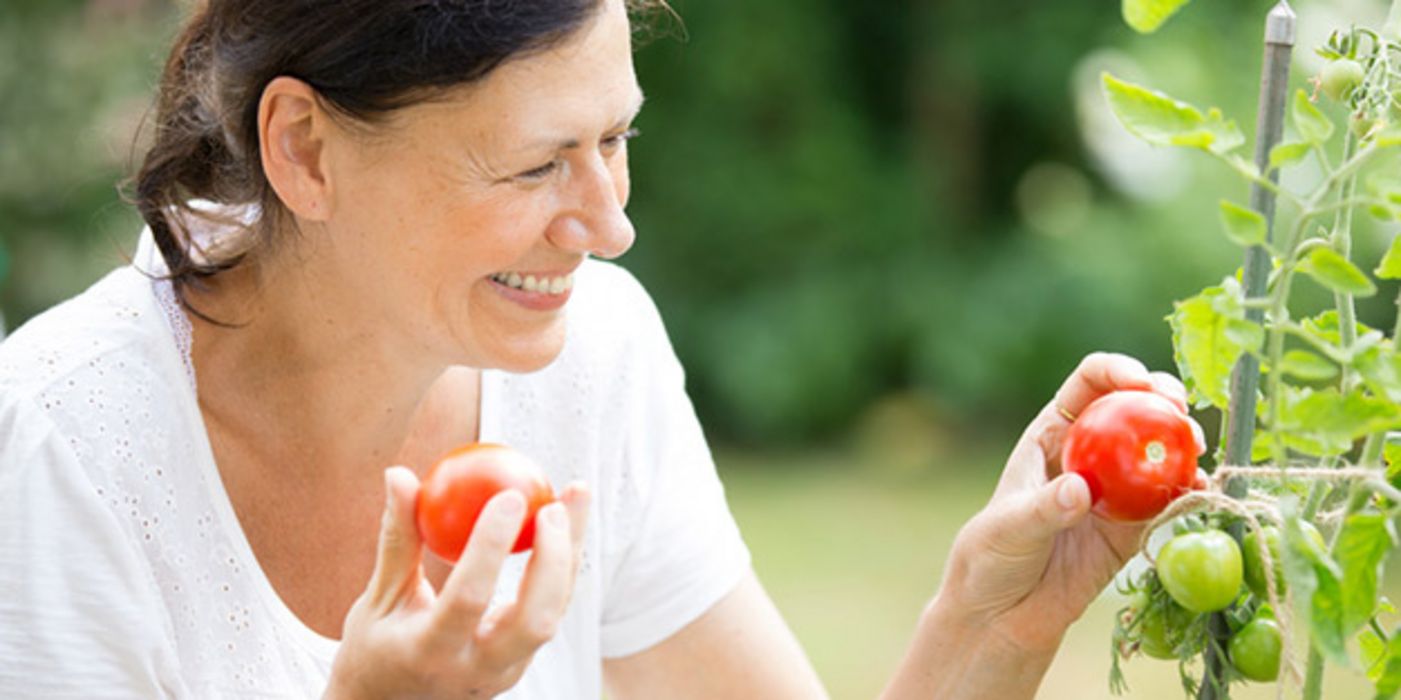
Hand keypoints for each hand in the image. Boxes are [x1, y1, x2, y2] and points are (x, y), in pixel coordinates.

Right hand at [325, 467, 589, 699]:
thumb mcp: (378, 599)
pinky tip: (566, 519)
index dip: (491, 547)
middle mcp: (475, 670)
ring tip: (575, 492)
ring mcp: (504, 673)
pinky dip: (562, 564)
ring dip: (570, 553)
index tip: (509, 495)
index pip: (469, 599)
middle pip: (535, 620)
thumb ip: (397, 539)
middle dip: (554, 559)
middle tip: (554, 504)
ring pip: (553, 616)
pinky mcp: (521, 663)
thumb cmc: (376, 646)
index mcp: (428, 653)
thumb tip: (399, 475)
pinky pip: (551, 610)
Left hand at [936, 352, 1206, 655]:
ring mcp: (1116, 489)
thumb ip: (1044, 509)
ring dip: (1183, 443)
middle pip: (1132, 409)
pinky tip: (1201, 491)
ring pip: (1158, 452)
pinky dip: (1189, 492)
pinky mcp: (1134, 527)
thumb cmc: (991, 558)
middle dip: (1161, 397)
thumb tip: (1081, 489)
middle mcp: (1089, 454)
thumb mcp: (1008, 528)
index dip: (1115, 371)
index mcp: (1051, 436)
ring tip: (1195, 447)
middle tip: (1179, 410)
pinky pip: (1168, 502)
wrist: (1005, 614)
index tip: (1138, 380)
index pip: (1086, 387)